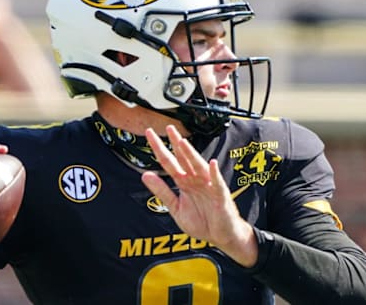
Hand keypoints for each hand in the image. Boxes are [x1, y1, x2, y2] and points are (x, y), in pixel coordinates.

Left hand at [141, 125, 257, 266]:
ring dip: (191, 154)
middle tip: (167, 128)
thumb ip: (162, 191)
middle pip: (183, 158)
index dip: (159, 148)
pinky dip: (214, 173)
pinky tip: (211, 163)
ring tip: (182, 142)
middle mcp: (195, 180)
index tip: (149, 134)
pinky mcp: (220, 195)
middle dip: (175, 143)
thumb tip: (145, 174)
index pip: (168, 162)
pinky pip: (217, 183)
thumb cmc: (201, 221)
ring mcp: (208, 185)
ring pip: (198, 166)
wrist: (220, 237)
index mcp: (183, 182)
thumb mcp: (176, 208)